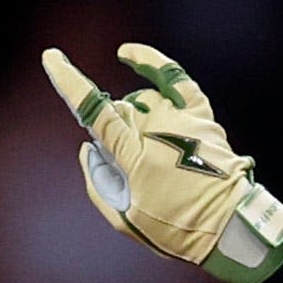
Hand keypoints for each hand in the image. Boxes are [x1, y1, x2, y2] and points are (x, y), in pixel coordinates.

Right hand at [39, 42, 282, 282]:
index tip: (53, 59)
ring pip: (142, 101)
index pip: (95, 111)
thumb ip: (98, 183)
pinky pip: (175, 79)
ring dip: (135, 120)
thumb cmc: (177, 228)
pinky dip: (153, 64)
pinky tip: (129, 53)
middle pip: (118, 112)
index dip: (70, 82)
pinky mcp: (200, 115)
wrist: (229, 225)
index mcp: (135, 154)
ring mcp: (181, 118)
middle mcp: (157, 128)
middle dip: (115, 135)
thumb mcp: (126, 220)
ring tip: (152, 153)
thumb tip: (87, 148)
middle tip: (135, 170)